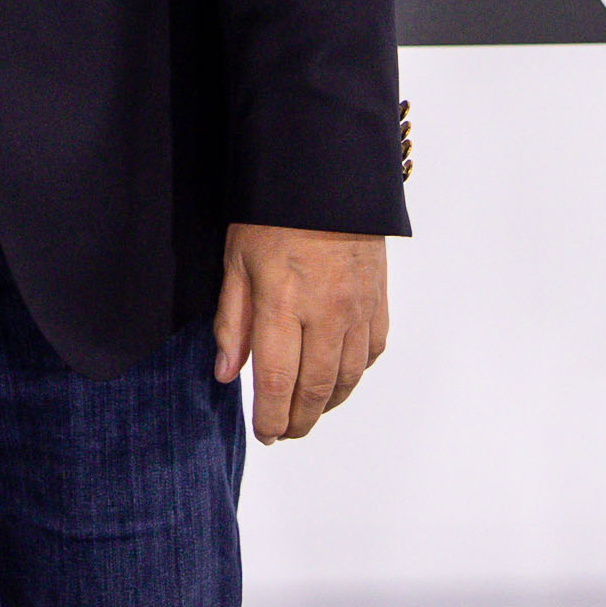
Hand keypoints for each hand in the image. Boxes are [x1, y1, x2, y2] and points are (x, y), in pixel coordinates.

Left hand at [213, 223, 388, 443]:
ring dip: (326, 405)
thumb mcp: (236, 260)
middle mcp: (325, 312)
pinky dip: (354, 374)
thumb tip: (227, 375)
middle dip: (298, 421)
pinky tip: (337, 377)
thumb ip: (231, 321)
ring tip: (307, 412)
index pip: (277, 382)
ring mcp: (358, 308)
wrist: (328, 173)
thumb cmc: (274, 212)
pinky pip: (371, 353)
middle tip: (283, 432)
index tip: (263, 432)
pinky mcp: (378, 299)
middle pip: (315, 390)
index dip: (270, 417)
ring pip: (347, 378)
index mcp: (281, 302)